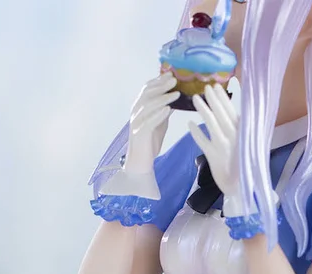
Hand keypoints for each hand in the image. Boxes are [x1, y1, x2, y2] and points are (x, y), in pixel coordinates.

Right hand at [103, 72, 178, 198]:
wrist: (140, 161)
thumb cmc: (150, 141)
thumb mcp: (160, 121)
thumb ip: (164, 109)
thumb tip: (176, 97)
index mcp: (139, 106)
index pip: (148, 88)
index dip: (158, 80)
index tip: (171, 74)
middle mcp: (136, 111)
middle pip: (148, 94)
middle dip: (161, 85)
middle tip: (175, 80)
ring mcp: (136, 122)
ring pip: (148, 105)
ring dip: (163, 98)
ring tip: (176, 93)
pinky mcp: (140, 133)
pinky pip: (149, 121)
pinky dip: (159, 114)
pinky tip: (168, 109)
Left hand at [188, 85, 245, 214]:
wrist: (240, 188)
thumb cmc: (242, 165)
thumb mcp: (246, 145)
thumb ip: (240, 131)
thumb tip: (233, 114)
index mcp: (243, 133)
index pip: (232, 111)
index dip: (223, 98)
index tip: (216, 87)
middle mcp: (234, 137)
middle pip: (221, 113)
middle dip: (212, 99)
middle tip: (204, 87)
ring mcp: (223, 146)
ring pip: (211, 123)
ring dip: (202, 109)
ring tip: (194, 98)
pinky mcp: (213, 156)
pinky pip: (202, 141)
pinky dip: (195, 131)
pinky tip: (189, 124)